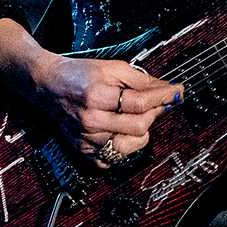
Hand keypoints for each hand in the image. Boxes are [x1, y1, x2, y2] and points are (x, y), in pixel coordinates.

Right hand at [24, 54, 182, 165]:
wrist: (49, 86)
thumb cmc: (78, 75)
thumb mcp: (110, 67)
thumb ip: (139, 78)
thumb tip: (165, 89)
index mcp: (96, 96)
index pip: (140, 102)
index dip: (163, 97)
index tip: (177, 93)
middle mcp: (91, 121)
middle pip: (138, 126)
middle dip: (154, 113)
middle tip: (158, 103)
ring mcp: (87, 139)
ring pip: (130, 145)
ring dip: (141, 130)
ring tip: (136, 116)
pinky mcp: (84, 151)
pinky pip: (114, 159)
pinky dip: (123, 147)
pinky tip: (121, 132)